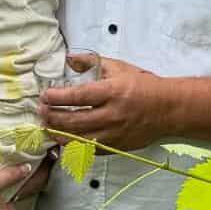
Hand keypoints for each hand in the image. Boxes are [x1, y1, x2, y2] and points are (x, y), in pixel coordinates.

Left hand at [38, 57, 167, 152]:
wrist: (169, 109)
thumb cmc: (143, 86)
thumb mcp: (119, 68)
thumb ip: (92, 62)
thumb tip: (68, 58)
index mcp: (112, 93)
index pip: (78, 97)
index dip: (57, 98)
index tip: (44, 96)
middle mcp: (111, 115)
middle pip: (74, 121)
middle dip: (53, 117)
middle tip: (41, 112)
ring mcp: (114, 134)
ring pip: (79, 140)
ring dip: (59, 134)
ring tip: (47, 127)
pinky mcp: (116, 147)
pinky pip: (90, 150)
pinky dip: (74, 147)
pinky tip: (63, 141)